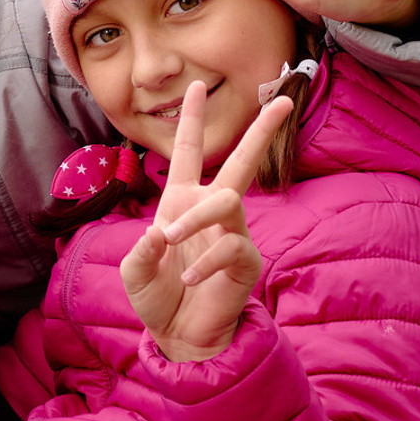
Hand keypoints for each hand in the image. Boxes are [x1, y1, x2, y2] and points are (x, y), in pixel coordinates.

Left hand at [120, 82, 288, 361]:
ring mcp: (232, 233)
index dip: (191, 119)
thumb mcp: (135, 271)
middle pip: (242, 162)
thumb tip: (161, 232)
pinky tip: (189, 279)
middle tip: (284, 102)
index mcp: (181, 201)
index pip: (187, 152)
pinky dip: (204, 262)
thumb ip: (141, 251)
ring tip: (169, 239)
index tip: (197, 84)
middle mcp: (211, 210)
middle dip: (261, 132)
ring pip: (227, 200)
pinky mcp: (246, 260)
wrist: (178, 336)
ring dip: (194, 217)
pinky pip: (229, 246)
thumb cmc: (158, 296)